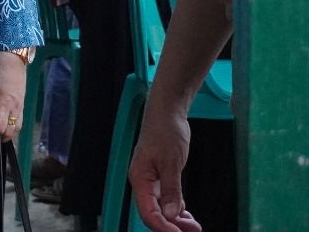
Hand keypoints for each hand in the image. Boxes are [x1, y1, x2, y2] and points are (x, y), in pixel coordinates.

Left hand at [0, 51, 27, 141]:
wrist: (12, 55)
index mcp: (5, 102)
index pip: (3, 126)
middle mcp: (16, 106)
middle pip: (13, 130)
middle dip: (2, 136)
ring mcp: (21, 104)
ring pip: (18, 126)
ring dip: (10, 132)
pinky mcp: (22, 100)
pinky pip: (20, 118)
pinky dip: (14, 124)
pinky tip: (6, 122)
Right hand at [130, 102, 201, 231]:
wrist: (166, 113)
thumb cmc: (165, 132)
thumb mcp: (171, 162)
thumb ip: (171, 190)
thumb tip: (172, 215)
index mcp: (139, 179)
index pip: (148, 213)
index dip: (164, 227)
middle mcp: (143, 183)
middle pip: (153, 214)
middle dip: (172, 226)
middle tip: (194, 231)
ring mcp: (151, 181)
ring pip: (160, 209)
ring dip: (176, 221)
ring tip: (194, 227)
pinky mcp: (160, 178)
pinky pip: (166, 201)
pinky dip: (177, 210)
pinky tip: (188, 215)